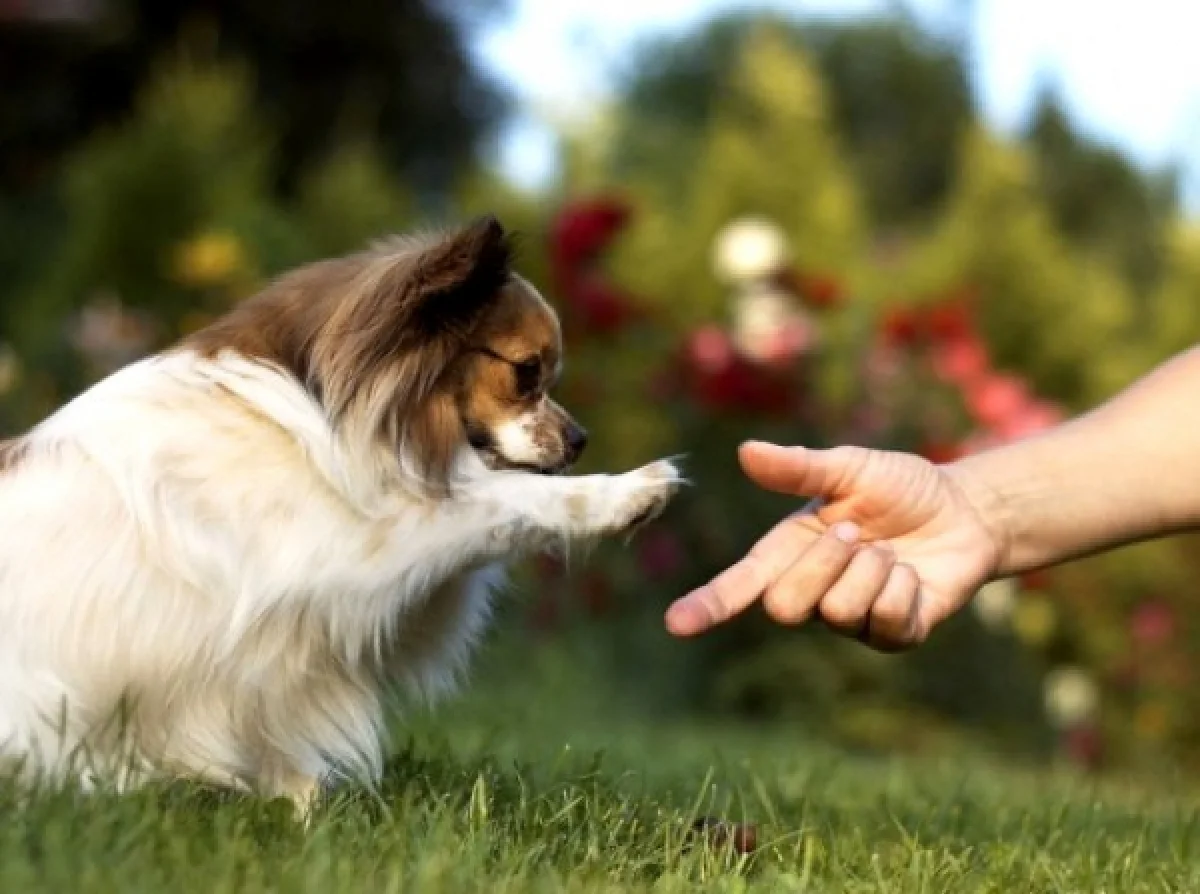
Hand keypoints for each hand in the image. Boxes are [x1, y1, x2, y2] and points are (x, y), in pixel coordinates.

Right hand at [664, 440, 1005, 649]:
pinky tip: (912, 574)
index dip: (708, 605)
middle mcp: (813, 589)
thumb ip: (799, 468)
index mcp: (790, 550)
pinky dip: (902, 587)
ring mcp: (851, 617)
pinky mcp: (892, 634)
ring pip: (837, 612)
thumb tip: (746, 452)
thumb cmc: (899, 487)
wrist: (965, 510)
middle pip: (784, 606)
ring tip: (888, 550)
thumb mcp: (850, 468)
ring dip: (869, 570)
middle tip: (856, 532)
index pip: (740, 585)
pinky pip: (884, 622)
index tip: (676, 624)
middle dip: (822, 563)